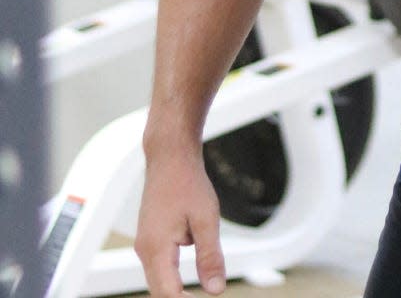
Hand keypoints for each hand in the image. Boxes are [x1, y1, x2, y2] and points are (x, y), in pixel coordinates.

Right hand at [134, 150, 225, 296]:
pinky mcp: (150, 239)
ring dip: (176, 291)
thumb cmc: (187, 182)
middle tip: (206, 297)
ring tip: (196, 294)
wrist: (170, 157)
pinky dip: (173, 276)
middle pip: (159, 291)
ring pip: (159, 281)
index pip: (168, 294)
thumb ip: (210, 256)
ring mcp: (145, 245)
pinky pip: (160, 267)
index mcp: (156, 249)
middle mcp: (145, 251)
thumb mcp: (206, 219)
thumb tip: (216, 289)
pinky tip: (188, 277)